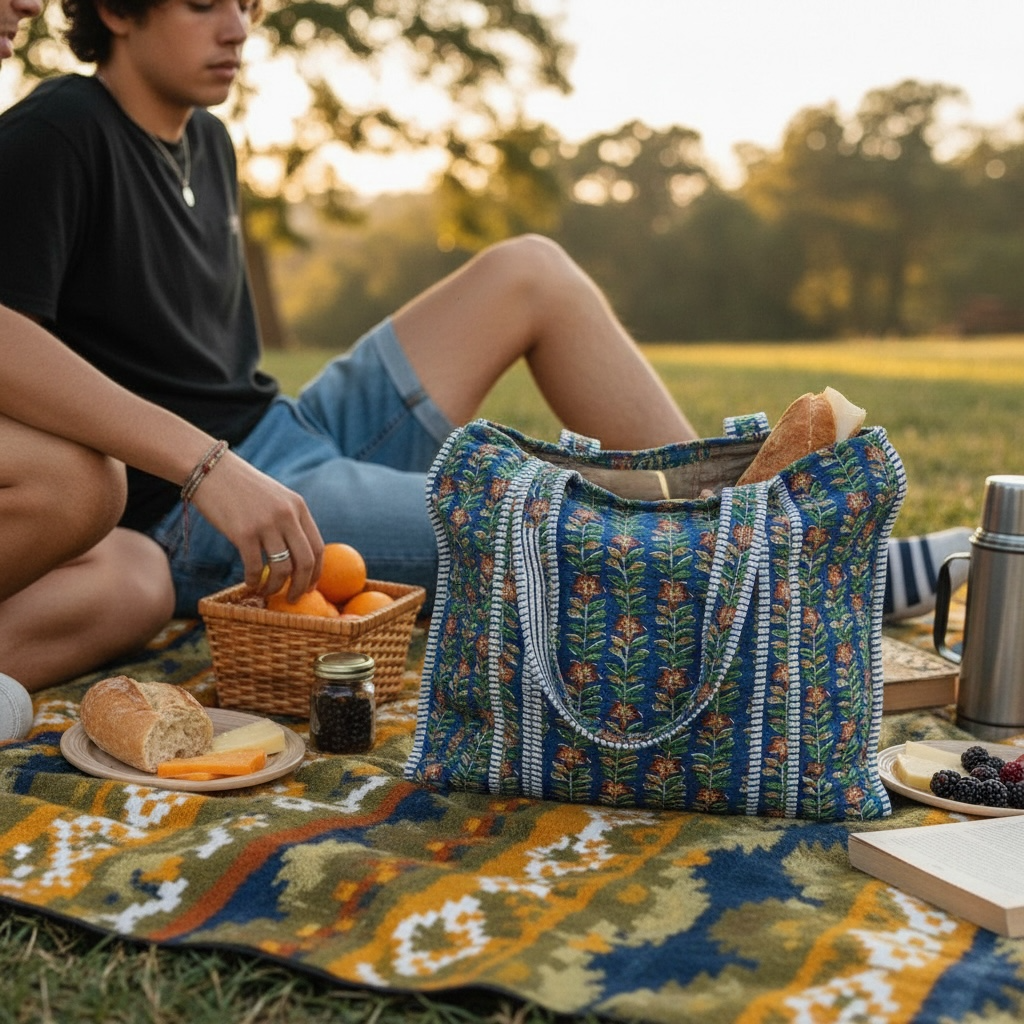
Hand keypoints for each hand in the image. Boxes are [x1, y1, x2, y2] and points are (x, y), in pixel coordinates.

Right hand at [190, 452, 322, 599]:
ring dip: (276, 587)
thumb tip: (297, 553)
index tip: (310, 586)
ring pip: (282, 568)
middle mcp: (286, 516)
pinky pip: (255, 567)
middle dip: (302, 586)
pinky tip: (250, 584)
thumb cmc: (242, 487)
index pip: (318, 547)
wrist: (211, 470)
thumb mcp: (276, 497)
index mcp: (298, 507)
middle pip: (305, 561)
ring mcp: (266, 524)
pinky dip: (254, 581)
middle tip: (293, 598)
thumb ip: (290, 520)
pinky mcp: (243, 533)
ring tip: (267, 592)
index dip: (316, 572)